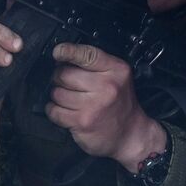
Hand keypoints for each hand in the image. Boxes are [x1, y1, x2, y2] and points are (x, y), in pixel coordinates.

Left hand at [46, 43, 166, 172]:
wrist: (131, 134)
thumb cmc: (120, 104)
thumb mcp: (117, 77)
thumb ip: (95, 65)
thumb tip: (63, 58)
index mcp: (116, 70)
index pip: (87, 55)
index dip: (68, 51)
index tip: (58, 52)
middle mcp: (107, 86)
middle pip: (65, 74)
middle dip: (60, 78)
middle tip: (68, 84)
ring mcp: (94, 105)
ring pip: (57, 93)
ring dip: (58, 96)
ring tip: (70, 100)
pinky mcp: (82, 122)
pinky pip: (54, 111)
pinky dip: (54, 111)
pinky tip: (64, 111)